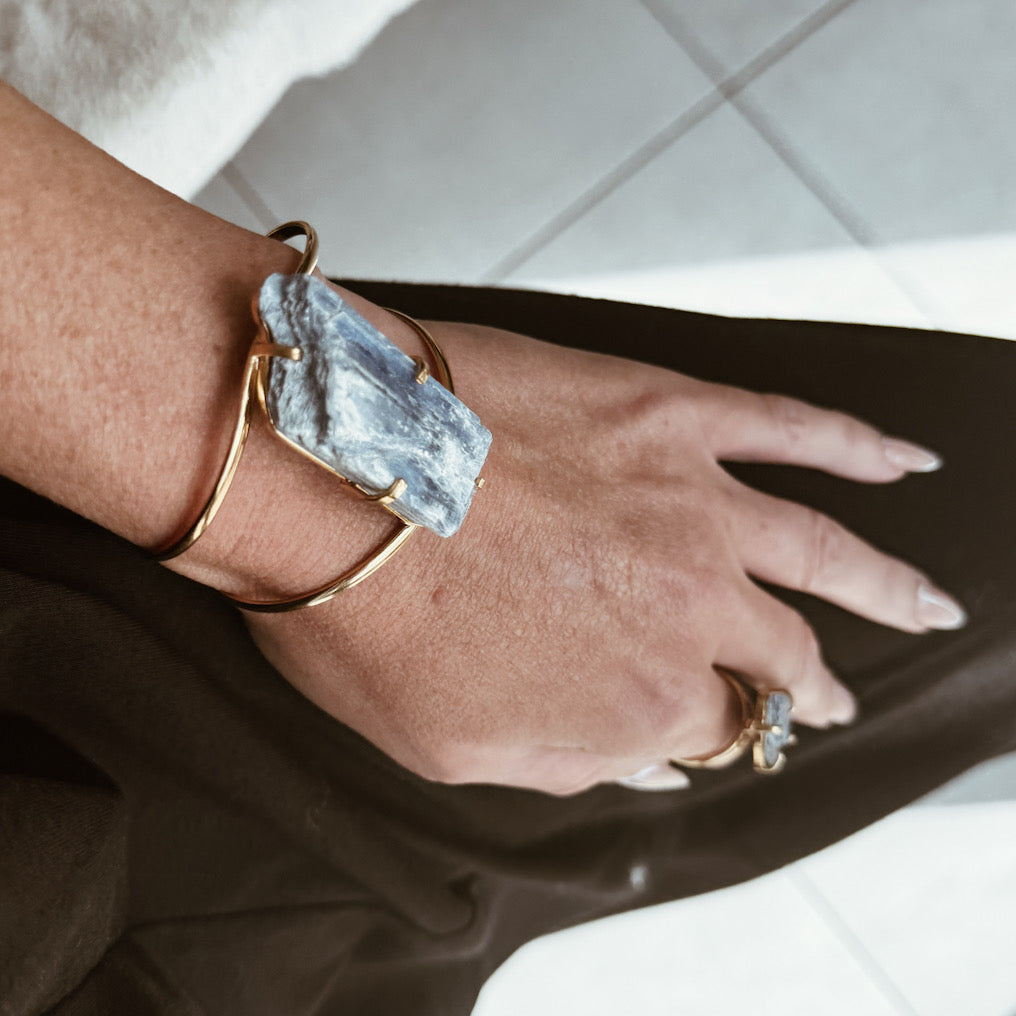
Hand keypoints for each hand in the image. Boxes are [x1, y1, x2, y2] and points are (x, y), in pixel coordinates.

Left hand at [240, 318, 963, 794]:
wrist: (320, 470)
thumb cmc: (361, 612)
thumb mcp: (448, 747)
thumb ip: (565, 763)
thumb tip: (642, 766)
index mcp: (636, 701)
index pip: (709, 726)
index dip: (714, 729)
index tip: (720, 724)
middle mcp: (690, 608)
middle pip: (783, 651)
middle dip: (813, 683)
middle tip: (832, 696)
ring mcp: (691, 506)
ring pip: (826, 552)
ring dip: (889, 586)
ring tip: (930, 603)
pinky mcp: (672, 416)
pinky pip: (795, 429)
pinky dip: (860, 447)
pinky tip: (903, 461)